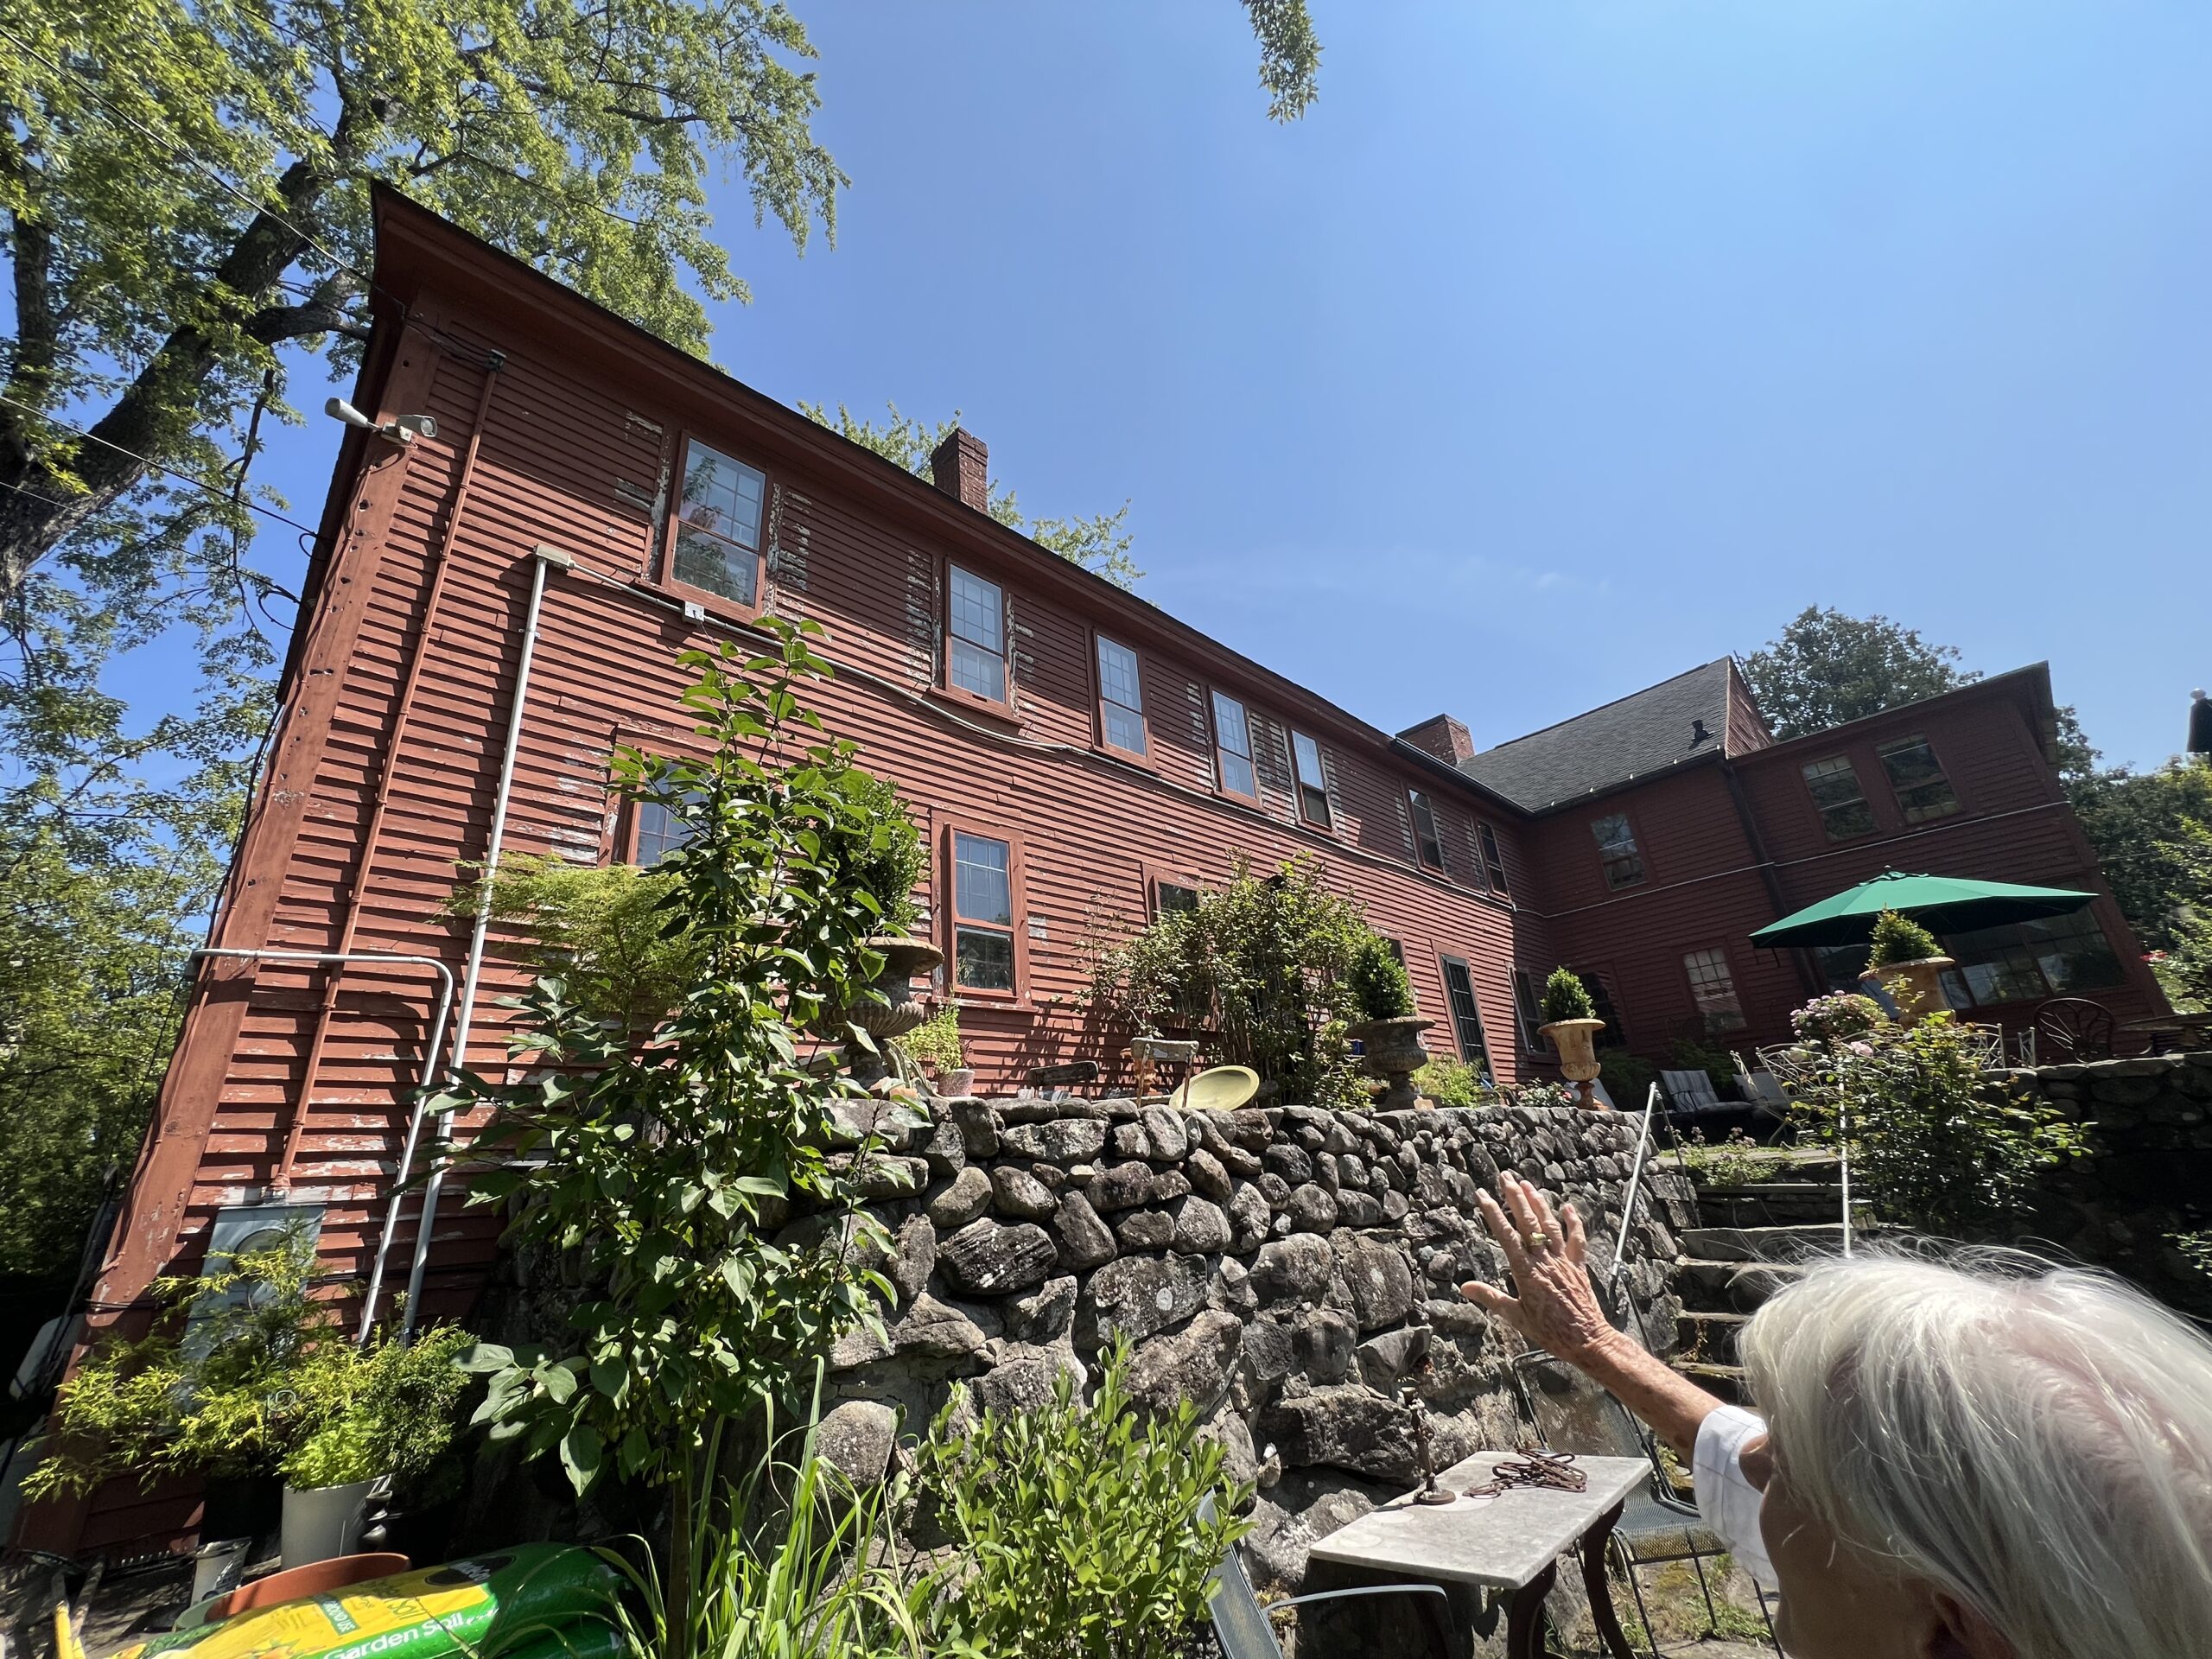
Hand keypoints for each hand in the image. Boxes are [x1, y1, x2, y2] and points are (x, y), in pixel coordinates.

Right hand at [1460, 1172, 1617, 1363]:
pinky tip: (1567, 1207)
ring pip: (1549, 1226)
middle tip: (1505, 1177)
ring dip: (1538, 1203)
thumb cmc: (1549, 1332)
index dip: (1493, 1213)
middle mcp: (1544, 1261)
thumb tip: (1465, 1287)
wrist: (1586, 1340)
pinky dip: (1573, 1222)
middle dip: (1515, 1197)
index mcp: (1526, 1272)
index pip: (1505, 1235)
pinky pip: (1576, 1240)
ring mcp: (1563, 1261)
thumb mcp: (1515, 1317)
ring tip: (1527, 1185)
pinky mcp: (1578, 1266)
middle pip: (1528, 1222)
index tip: (1483, 1195)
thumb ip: (1490, 1298)